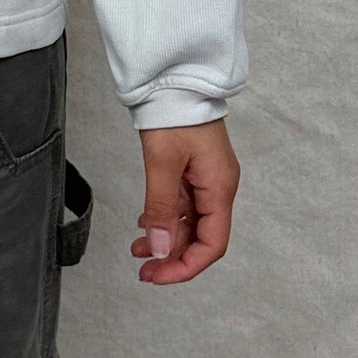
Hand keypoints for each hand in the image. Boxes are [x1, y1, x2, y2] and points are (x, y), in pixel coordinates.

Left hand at [132, 118, 239, 283]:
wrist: (176, 80)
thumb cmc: (175, 115)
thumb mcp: (162, 163)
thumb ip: (161, 209)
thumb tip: (160, 250)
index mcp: (219, 189)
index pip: (213, 245)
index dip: (187, 267)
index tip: (158, 276)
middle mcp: (218, 188)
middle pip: (202, 238)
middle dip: (173, 259)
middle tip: (143, 272)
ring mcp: (206, 180)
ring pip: (190, 224)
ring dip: (166, 241)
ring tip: (137, 251)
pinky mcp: (194, 172)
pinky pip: (183, 207)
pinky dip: (164, 220)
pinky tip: (143, 227)